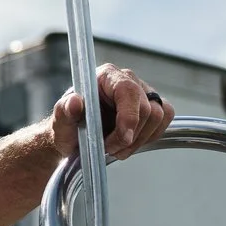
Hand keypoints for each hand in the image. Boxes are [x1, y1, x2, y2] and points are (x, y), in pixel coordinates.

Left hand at [47, 63, 172, 161]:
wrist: (75, 138)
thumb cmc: (68, 127)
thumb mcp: (60, 123)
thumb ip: (64, 112)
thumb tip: (75, 102)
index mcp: (105, 76)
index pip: (128, 91)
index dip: (129, 118)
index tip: (121, 141)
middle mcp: (127, 79)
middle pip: (147, 108)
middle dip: (130, 136)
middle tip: (111, 149)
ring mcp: (142, 92)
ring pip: (159, 115)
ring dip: (140, 140)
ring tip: (118, 149)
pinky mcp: (152, 106)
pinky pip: (165, 119)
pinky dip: (150, 136)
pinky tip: (131, 144)